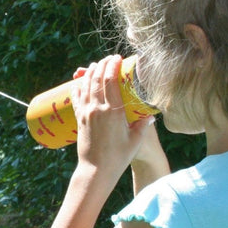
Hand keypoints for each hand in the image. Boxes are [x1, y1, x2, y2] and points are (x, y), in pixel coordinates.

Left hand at [71, 55, 156, 178]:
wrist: (96, 170)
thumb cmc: (118, 157)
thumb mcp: (135, 140)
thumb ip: (142, 126)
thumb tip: (150, 116)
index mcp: (114, 111)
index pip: (111, 80)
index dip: (113, 66)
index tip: (117, 58)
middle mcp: (98, 109)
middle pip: (97, 79)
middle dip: (102, 65)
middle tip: (107, 59)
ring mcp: (86, 113)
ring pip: (86, 86)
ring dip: (90, 73)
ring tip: (95, 65)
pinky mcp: (79, 119)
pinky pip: (77, 99)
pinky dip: (78, 88)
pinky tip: (78, 83)